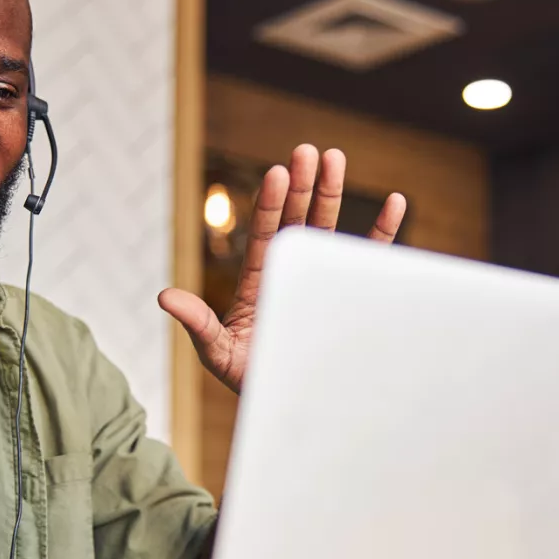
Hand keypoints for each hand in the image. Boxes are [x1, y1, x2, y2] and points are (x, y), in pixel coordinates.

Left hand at [159, 144, 405, 392]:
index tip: (277, 174)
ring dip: (332, 194)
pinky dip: (382, 232)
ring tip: (334, 157)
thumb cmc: (253, 381)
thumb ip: (197, 323)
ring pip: (329, 230)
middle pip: (297, 221)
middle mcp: (291, 274)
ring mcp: (322, 282)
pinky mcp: (352, 296)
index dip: (271, 204)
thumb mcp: (218, 353)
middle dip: (302, 186)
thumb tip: (164, 297)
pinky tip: (394, 203)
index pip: (265, 235)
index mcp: (260, 283)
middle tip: (306, 150)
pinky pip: (369, 260)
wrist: (291, 408)